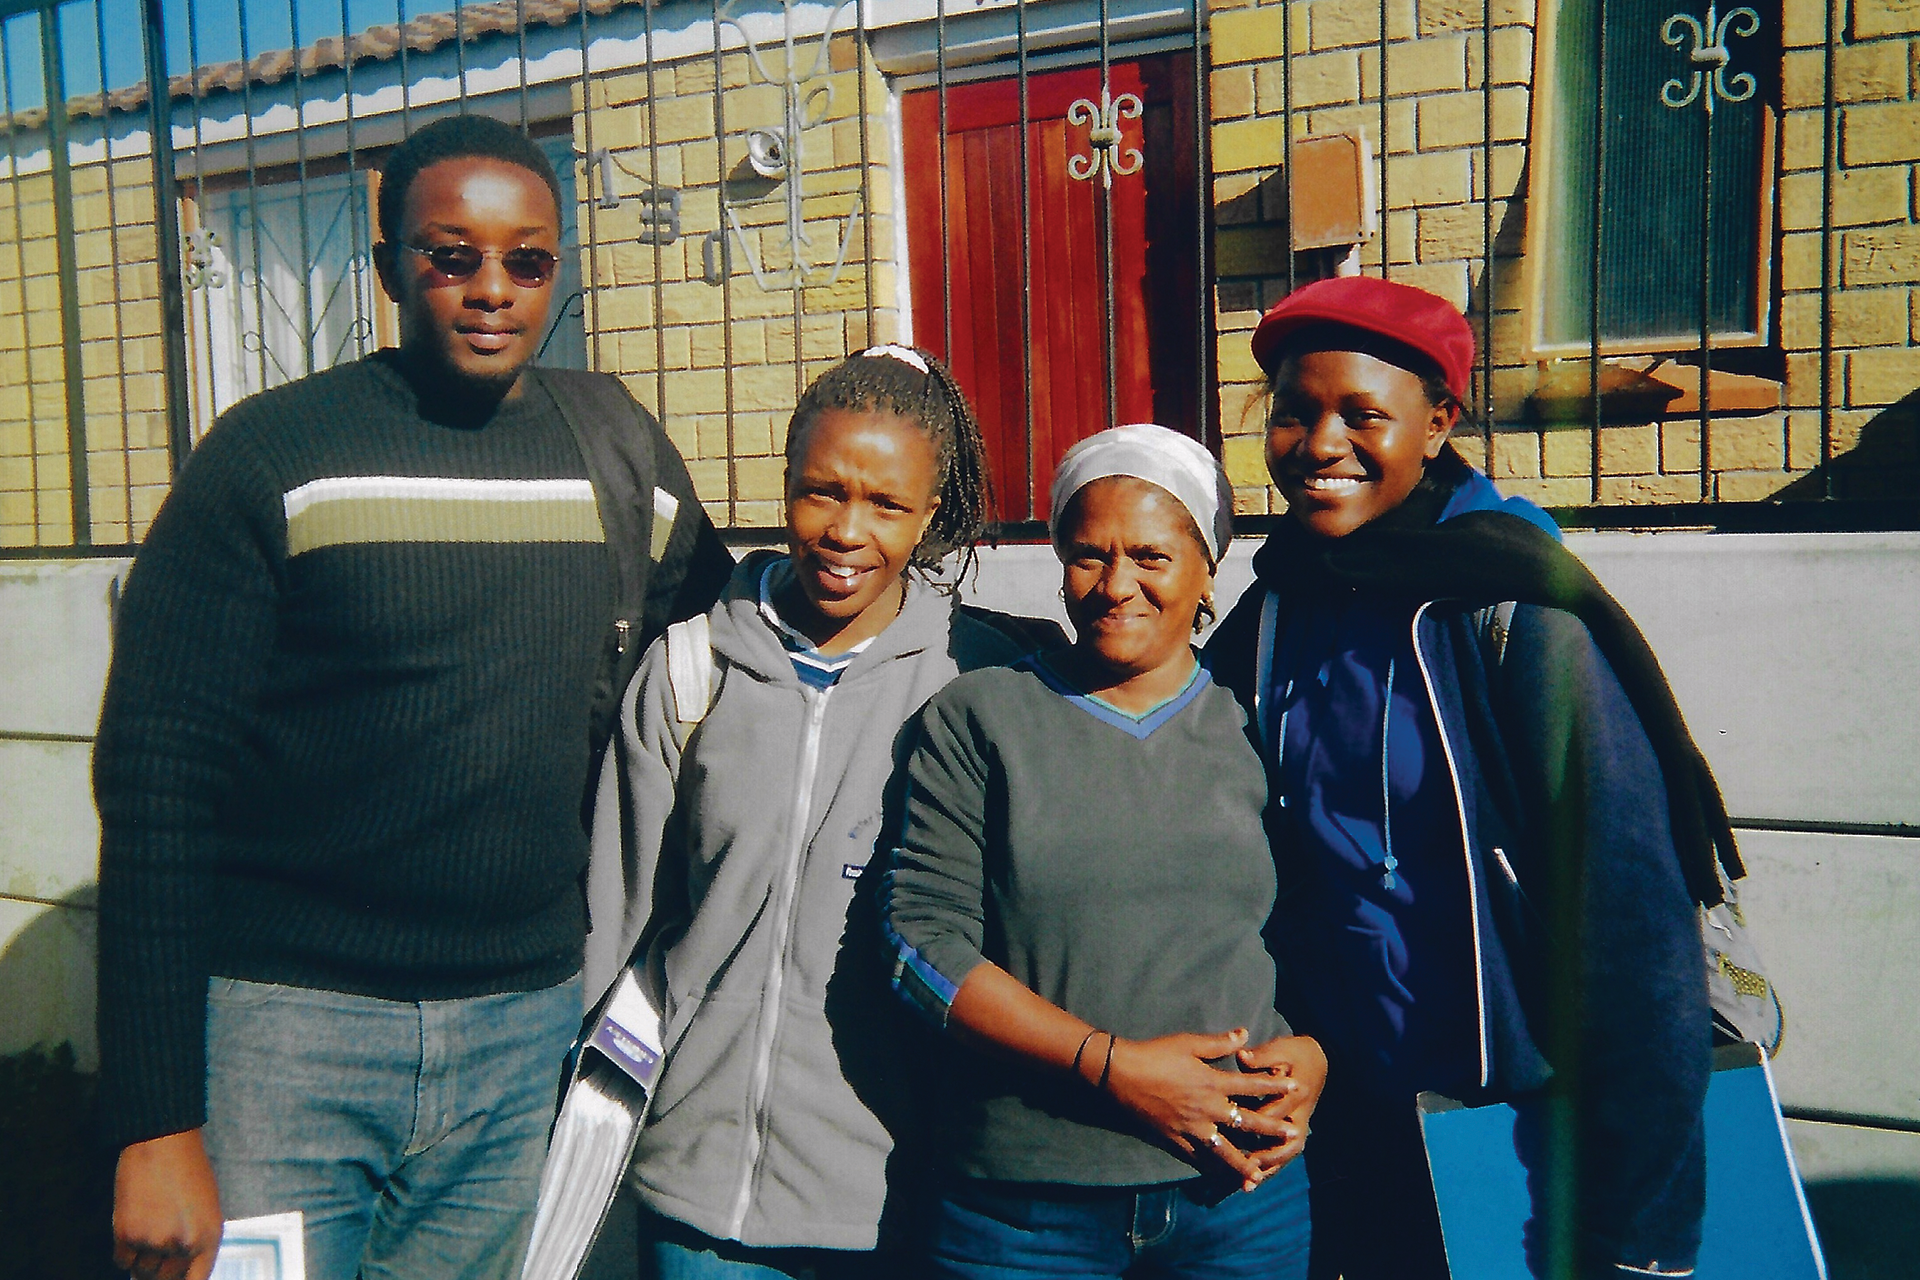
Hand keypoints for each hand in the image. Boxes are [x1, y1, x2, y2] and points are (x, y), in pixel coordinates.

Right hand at [113, 1129, 223, 1279]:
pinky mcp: (127, 1234)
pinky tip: (134, 1226)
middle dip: (160, 1271)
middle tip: (157, 1250)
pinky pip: (122, 1260)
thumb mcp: (206, 1210)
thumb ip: (196, 1244)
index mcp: (210, 1238)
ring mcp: (155, 1242)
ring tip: (149, 1226)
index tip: (173, 1279)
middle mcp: (184, 1244)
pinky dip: (126, 1250)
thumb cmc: (189, 1173)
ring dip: (142, 1258)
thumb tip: (179, 1274)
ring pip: (142, 1271)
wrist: (163, 1143)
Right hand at [1102, 1028, 1303, 1189]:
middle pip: (1246, 1122)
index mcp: (1212, 1083)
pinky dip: (1211, 1170)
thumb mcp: (1188, 1043)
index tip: (1297, 1087)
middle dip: (1271, 1129)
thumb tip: (1244, 1034)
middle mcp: (1207, 1109)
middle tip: (1292, 1135)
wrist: (1120, 1075)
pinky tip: (1220, 1178)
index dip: (1276, 1085)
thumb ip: (1218, 1043)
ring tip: (1260, 1175)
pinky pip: (1197, 1160)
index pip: (1252, 1085)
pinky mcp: (1175, 1141)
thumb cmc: (1154, 1055)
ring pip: (1224, 1152)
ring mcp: (1191, 1129)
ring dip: (1244, 1164)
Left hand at [1236, 1034, 1328, 1174]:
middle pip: (1283, 1142)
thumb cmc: (1296, 1054)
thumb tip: (1242, 1057)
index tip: (1238, 1133)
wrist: (1319, 1060)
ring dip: (1267, 1170)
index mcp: (1296, 1093)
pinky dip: (1270, 1168)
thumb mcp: (1281, 1049)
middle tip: (1243, 1170)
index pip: (1275, 1112)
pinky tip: (1253, 1182)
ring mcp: (1299, 1126)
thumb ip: (1261, 1056)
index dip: (1257, 1123)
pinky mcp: (1294, 1132)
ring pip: (1285, 1154)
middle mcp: (1300, 1114)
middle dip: (1264, 1157)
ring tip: (1248, 1186)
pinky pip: (1284, 1154)